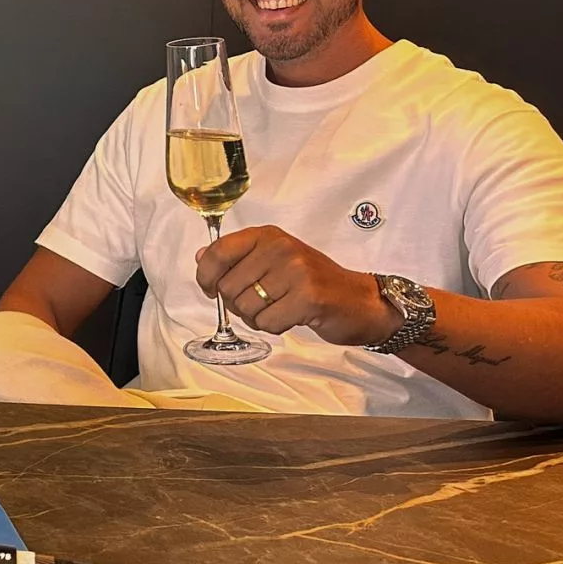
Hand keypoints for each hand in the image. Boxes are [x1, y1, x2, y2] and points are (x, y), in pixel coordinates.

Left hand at [195, 224, 392, 346]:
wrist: (362, 301)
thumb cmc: (314, 282)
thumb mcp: (274, 260)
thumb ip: (237, 257)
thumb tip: (201, 256)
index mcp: (268, 236)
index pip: (217, 252)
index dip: (206, 277)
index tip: (210, 289)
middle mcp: (281, 248)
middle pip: (228, 287)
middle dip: (238, 304)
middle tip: (262, 304)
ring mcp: (296, 271)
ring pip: (244, 307)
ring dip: (256, 317)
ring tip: (279, 309)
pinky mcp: (308, 298)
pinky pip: (267, 322)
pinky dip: (273, 327)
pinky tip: (290, 317)